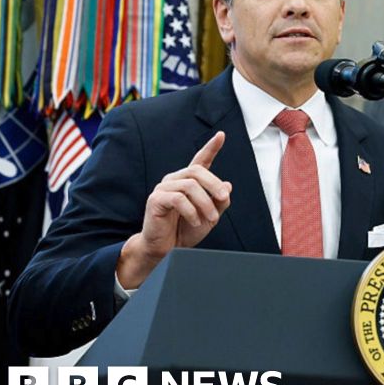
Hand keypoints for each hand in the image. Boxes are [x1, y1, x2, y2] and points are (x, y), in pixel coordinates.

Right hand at [117, 132, 231, 287]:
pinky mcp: (156, 199)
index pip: (200, 160)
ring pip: (190, 185)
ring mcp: (164, 188)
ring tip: (211, 219)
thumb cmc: (187, 230)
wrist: (168, 249)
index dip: (211, 147)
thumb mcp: (210, 216)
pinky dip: (191, 211)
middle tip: (223, 199)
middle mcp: (175, 180)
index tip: (221, 135)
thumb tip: (228, 186)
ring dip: (205, 203)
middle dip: (214, 184)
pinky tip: (195, 221)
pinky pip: (178, 199)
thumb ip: (218, 201)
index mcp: (189, 181)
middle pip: (198, 171)